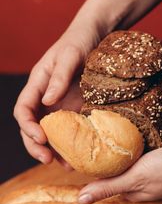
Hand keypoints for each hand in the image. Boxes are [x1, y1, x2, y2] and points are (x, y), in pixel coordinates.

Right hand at [14, 25, 100, 164]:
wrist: (96, 37)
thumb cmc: (79, 41)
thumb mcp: (69, 55)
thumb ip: (58, 78)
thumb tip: (47, 102)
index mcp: (37, 84)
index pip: (22, 109)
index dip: (27, 126)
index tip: (40, 138)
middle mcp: (45, 98)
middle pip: (32, 127)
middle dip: (36, 146)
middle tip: (48, 160)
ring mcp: (60, 105)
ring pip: (50, 133)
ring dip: (54, 150)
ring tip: (66, 165)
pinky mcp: (75, 110)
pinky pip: (70, 131)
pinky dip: (71, 145)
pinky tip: (79, 156)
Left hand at [78, 127, 161, 203]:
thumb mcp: (136, 179)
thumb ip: (109, 187)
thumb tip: (80, 201)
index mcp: (132, 189)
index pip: (106, 179)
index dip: (94, 167)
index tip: (80, 151)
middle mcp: (139, 175)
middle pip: (116, 162)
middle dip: (106, 149)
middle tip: (90, 132)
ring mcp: (148, 159)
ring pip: (127, 148)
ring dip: (120, 138)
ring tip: (103, 123)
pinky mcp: (156, 143)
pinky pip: (140, 136)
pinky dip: (134, 130)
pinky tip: (124, 120)